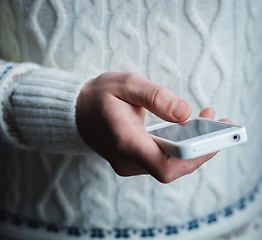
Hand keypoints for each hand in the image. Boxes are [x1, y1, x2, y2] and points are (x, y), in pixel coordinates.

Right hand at [76, 72, 226, 182]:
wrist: (80, 111)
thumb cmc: (100, 96)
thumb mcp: (126, 84)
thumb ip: (156, 97)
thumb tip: (186, 112)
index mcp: (125, 142)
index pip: (165, 166)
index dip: (194, 156)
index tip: (213, 135)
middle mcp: (128, 161)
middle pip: (173, 169)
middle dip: (200, 148)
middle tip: (217, 121)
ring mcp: (130, 164)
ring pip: (170, 167)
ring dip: (192, 147)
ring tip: (207, 121)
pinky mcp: (134, 161)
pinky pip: (163, 162)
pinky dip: (180, 148)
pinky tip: (189, 130)